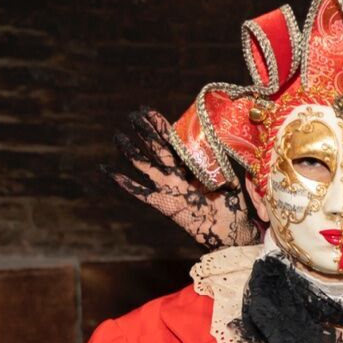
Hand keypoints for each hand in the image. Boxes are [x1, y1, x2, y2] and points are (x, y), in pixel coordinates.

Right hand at [103, 107, 259, 248]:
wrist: (231, 231)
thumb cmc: (233, 205)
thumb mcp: (229, 178)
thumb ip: (221, 161)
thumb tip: (220, 139)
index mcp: (192, 166)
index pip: (172, 141)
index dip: (160, 126)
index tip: (147, 110)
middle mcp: (178, 175)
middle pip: (157, 149)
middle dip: (144, 132)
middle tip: (131, 115)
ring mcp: (169, 189)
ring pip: (145, 166)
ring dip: (131, 152)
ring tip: (118, 137)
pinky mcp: (164, 205)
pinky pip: (141, 193)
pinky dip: (125, 183)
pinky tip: (109, 172)